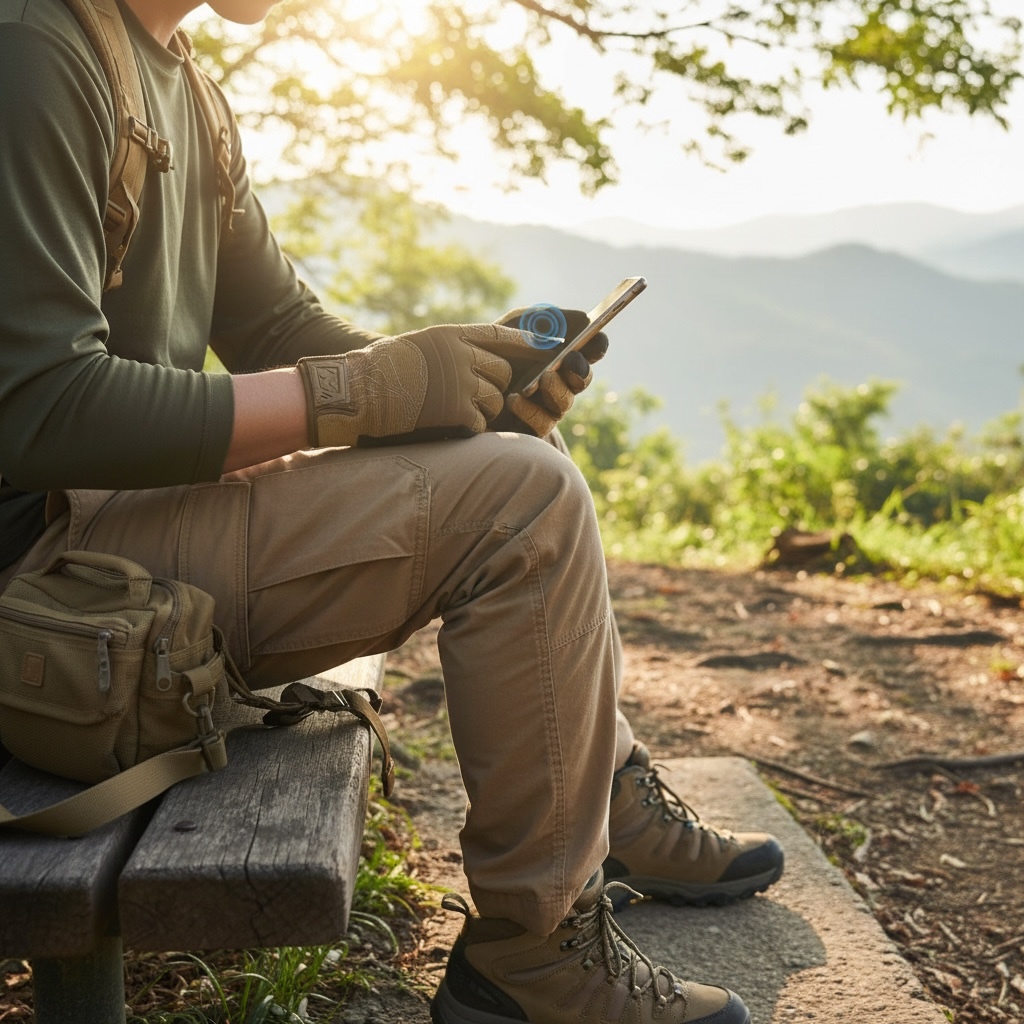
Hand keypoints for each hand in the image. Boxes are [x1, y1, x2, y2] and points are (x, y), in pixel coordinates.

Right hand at [297, 323, 523, 446]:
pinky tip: (445, 424)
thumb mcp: (417, 348)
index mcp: (450, 336)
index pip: (498, 336)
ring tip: (448, 411)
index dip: (525, 342)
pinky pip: (480, 423)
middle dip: (493, 386)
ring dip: (480, 410)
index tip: (546, 346)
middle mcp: (461, 356)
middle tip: (467, 395)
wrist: (354, 394)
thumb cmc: (377, 373)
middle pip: (502, 373)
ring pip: (495, 400)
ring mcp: (461, 384)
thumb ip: (449, 352)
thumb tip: (481, 363)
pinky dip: (467, 428)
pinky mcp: (458, 412)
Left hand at [490, 307, 608, 435]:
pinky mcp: (528, 427)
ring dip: (557, 390)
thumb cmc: (493, 346)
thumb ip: (547, 319)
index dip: (597, 346)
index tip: (594, 339)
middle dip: (581, 370)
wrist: (460, 376)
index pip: (590, 350)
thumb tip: (584, 319)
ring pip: (565, 403)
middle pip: (583, 379)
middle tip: (570, 362)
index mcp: (562, 354)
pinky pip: (540, 424)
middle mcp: (560, 381)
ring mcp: (546, 406)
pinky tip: (514, 398)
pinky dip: (530, 410)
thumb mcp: (518, 323)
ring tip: (543, 378)